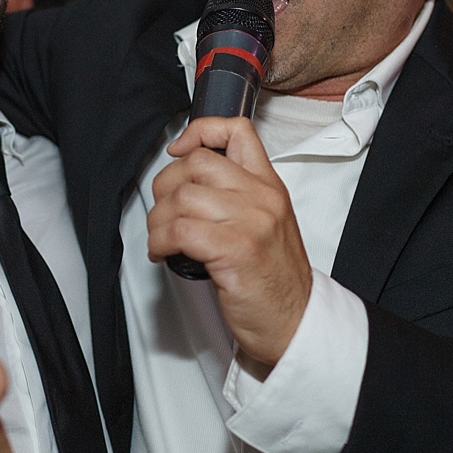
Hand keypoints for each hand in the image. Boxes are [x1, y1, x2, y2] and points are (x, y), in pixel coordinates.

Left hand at [146, 116, 311, 362]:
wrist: (294, 321)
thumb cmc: (274, 279)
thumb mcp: (266, 223)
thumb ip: (237, 196)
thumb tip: (187, 181)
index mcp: (269, 186)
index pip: (236, 131)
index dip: (198, 132)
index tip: (177, 151)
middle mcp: (262, 198)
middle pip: (196, 163)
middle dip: (164, 187)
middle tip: (163, 213)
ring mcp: (251, 223)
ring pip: (182, 198)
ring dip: (158, 221)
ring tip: (161, 239)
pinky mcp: (235, 250)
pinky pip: (180, 230)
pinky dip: (160, 241)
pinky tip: (163, 253)